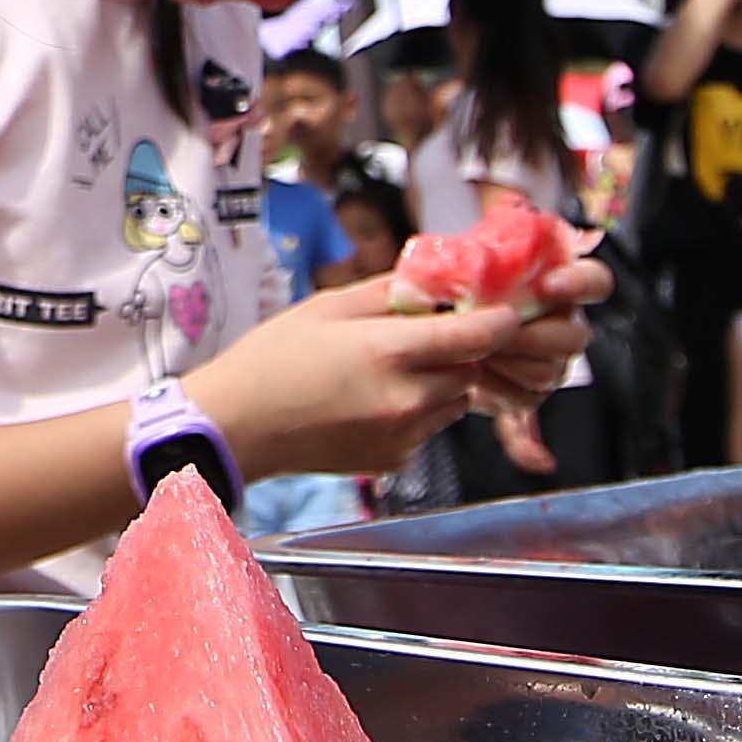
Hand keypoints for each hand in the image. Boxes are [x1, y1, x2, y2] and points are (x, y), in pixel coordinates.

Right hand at [188, 263, 603, 477]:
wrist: (236, 427)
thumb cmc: (272, 360)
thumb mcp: (328, 307)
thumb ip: (390, 293)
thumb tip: (435, 281)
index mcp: (391, 351)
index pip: (478, 335)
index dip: (500, 320)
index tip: (504, 310)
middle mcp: (407, 398)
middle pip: (472, 368)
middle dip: (464, 349)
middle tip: (434, 333)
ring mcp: (403, 435)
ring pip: (456, 400)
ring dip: (444, 380)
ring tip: (395, 367)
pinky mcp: (395, 460)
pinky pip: (429, 428)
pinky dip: (419, 411)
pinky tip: (375, 400)